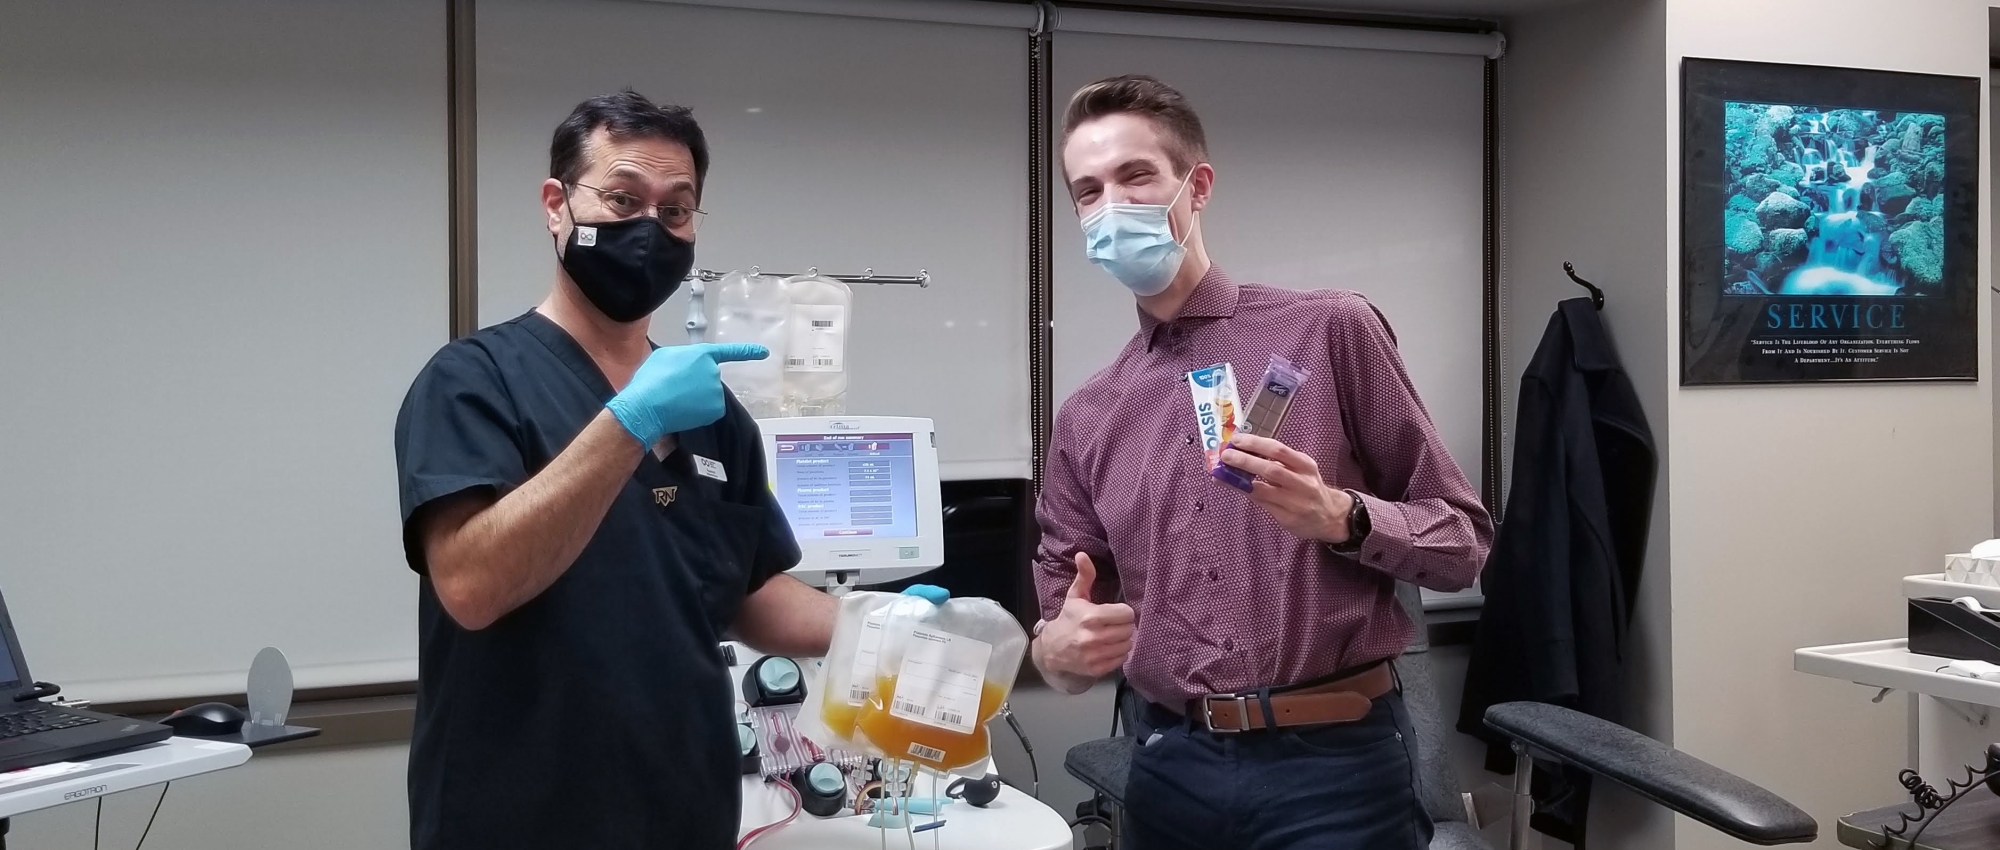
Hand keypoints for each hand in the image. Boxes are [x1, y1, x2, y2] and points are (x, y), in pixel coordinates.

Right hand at [605, 343, 768, 446]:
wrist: (647, 406)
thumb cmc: (651, 380)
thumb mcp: (664, 357)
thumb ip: (682, 358)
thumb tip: (686, 365)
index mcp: (701, 354)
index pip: (729, 352)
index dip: (747, 352)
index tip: (763, 352)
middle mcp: (713, 371)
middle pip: (709, 378)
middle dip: (696, 384)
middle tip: (675, 388)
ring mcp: (716, 391)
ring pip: (709, 395)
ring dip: (697, 398)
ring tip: (676, 399)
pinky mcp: (716, 409)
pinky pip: (710, 410)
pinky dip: (699, 412)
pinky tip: (683, 410)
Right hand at [1036, 553, 1135, 680]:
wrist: (1052, 649)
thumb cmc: (1068, 619)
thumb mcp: (1075, 596)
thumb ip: (1084, 576)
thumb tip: (1082, 554)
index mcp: (1091, 616)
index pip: (1126, 613)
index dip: (1124, 612)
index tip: (1117, 612)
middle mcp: (1094, 637)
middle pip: (1129, 629)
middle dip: (1124, 625)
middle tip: (1115, 624)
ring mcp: (1095, 655)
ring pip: (1127, 644)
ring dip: (1123, 639)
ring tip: (1113, 636)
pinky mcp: (1097, 668)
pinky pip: (1121, 659)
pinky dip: (1119, 653)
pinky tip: (1109, 647)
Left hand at [1219, 433, 1354, 543]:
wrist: (1330, 516)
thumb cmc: (1308, 487)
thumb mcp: (1300, 469)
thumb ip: (1278, 461)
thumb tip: (1244, 450)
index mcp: (1305, 465)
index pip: (1279, 450)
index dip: (1255, 443)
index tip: (1237, 439)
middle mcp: (1303, 482)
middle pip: (1271, 469)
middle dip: (1245, 460)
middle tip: (1225, 455)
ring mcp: (1295, 502)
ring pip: (1262, 489)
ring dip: (1238, 479)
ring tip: (1221, 472)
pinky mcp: (1287, 518)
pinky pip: (1261, 504)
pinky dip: (1244, 493)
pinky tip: (1232, 486)